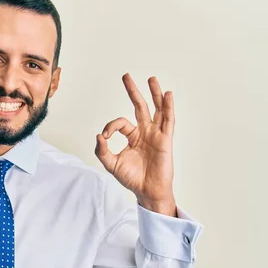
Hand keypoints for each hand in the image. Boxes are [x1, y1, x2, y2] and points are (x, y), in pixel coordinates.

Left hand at [95, 73, 176, 215]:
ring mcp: (156, 134)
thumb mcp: (111, 164)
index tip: (104, 136)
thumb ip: (102, 151)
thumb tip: (98, 135)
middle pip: (140, 106)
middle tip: (126, 76)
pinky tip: (167, 95)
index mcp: (133, 136)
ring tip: (151, 79)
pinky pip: (168, 120)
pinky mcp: (165, 140)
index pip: (120, 123)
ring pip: (156, 109)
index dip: (110, 127)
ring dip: (154, 94)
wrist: (147, 192)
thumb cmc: (132, 179)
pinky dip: (168, 107)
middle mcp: (145, 132)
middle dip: (133, 91)